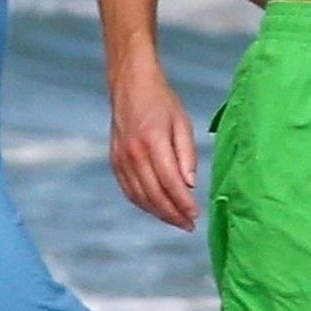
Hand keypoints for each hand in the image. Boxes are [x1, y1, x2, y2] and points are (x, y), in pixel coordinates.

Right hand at [110, 67, 197, 229]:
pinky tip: (158, 209)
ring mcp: (121, 159)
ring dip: (159, 213)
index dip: (183, 202)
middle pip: (154, 194)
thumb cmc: (161, 102)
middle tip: (189, 225)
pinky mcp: (115, 161)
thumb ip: (187, 155)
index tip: (196, 215)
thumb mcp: (182, 122)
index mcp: (152, 141)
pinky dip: (143, 204)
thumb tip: (190, 185)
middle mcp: (133, 153)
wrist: (130, 86)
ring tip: (177, 221)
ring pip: (140, 197)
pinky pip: (129, 191)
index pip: (170, 181)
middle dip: (173, 214)